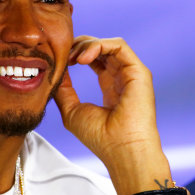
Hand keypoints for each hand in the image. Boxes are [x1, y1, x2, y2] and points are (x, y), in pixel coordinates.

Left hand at [53, 36, 168, 194]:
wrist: (122, 150)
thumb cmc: (100, 137)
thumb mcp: (72, 110)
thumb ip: (64, 89)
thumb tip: (56, 71)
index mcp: (110, 86)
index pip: (94, 59)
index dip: (75, 53)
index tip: (60, 60)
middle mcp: (122, 77)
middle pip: (101, 48)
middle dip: (79, 45)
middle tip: (64, 57)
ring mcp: (131, 74)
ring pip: (109, 44)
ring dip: (87, 44)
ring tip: (73, 58)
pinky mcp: (138, 71)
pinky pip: (119, 46)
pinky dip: (99, 45)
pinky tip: (83, 58)